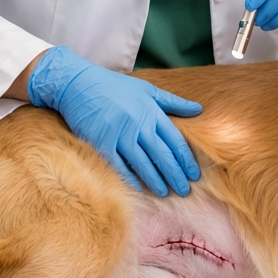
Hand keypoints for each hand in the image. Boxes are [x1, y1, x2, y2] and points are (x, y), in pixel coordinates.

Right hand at [27, 47, 201, 196]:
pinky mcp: (102, 142)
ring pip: (144, 164)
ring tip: (165, 193)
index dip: (186, 160)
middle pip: (163, 156)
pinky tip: (139, 187)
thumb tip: (199, 109)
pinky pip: (119, 165)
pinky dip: (130, 177)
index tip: (194, 174)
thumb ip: (173, 102)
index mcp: (152, 112)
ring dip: (156, 181)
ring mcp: (120, 134)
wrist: (79, 84)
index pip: (175, 141)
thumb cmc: (115, 86)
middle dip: (175, 175)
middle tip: (185, 191)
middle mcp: (139, 125)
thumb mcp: (147, 89)